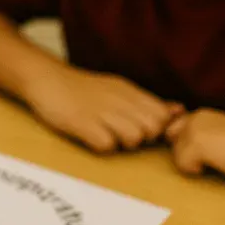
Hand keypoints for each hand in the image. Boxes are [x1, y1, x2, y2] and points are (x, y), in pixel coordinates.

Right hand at [24, 65, 183, 151]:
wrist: (46, 78)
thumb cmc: (82, 89)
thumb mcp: (118, 89)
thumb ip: (147, 102)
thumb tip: (179, 110)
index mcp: (129, 92)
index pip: (162, 115)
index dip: (156, 128)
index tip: (140, 130)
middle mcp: (119, 100)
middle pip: (152, 129)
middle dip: (143, 139)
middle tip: (122, 135)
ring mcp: (101, 112)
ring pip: (134, 138)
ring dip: (123, 144)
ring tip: (105, 136)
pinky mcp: (82, 123)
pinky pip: (106, 145)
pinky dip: (101, 146)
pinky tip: (91, 138)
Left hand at [165, 108, 224, 184]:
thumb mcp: (221, 136)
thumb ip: (201, 135)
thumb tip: (175, 144)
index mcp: (202, 113)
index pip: (174, 131)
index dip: (185, 145)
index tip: (209, 151)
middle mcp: (195, 116)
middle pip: (171, 142)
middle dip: (185, 152)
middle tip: (213, 157)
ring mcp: (194, 129)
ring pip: (176, 154)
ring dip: (193, 162)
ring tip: (220, 160)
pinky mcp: (197, 143)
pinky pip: (182, 165)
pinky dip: (197, 170)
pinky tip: (218, 165)